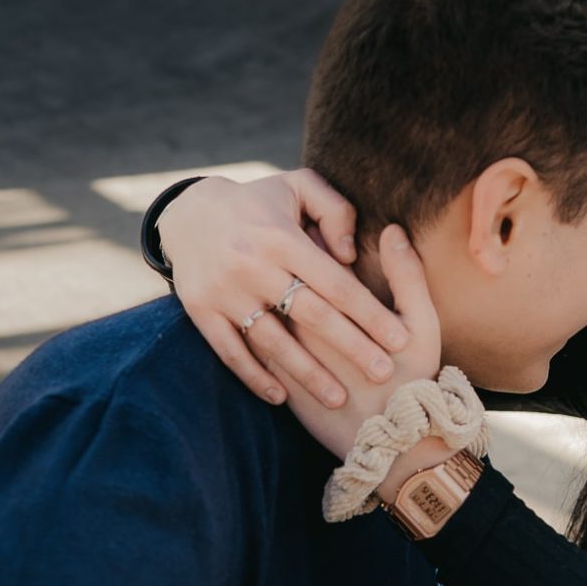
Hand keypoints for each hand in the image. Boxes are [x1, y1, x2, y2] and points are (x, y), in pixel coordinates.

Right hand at [158, 169, 416, 406]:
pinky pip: (230, 351)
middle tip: (383, 375)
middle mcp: (253, 265)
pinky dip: (254, 376)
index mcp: (281, 236)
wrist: (187, 213)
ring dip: (307, 374)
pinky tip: (280, 397)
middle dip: (351, 347)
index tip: (399, 339)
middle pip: (312, 315)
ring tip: (339, 399)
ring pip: (273, 341)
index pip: (336, 282)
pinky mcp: (200, 310)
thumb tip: (350, 255)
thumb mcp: (297, 186)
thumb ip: (334, 210)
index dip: (370, 313)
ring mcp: (224, 291)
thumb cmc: (258, 203)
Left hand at [275, 224, 451, 501]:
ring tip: (275, 284)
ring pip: (268, 318)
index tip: (318, 232)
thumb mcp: (423, 324)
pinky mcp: (285, 388)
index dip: (315, 241)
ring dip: (268, 299)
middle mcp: (308, 333)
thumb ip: (406, 274)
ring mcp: (294, 362)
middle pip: (284, 287)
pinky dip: (259, 337)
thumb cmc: (415, 379)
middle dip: (284, 266)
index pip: (315, 261)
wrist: (397, 446)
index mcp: (339, 309)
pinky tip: (264, 322)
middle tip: (290, 250)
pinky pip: (261, 357)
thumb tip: (392, 231)